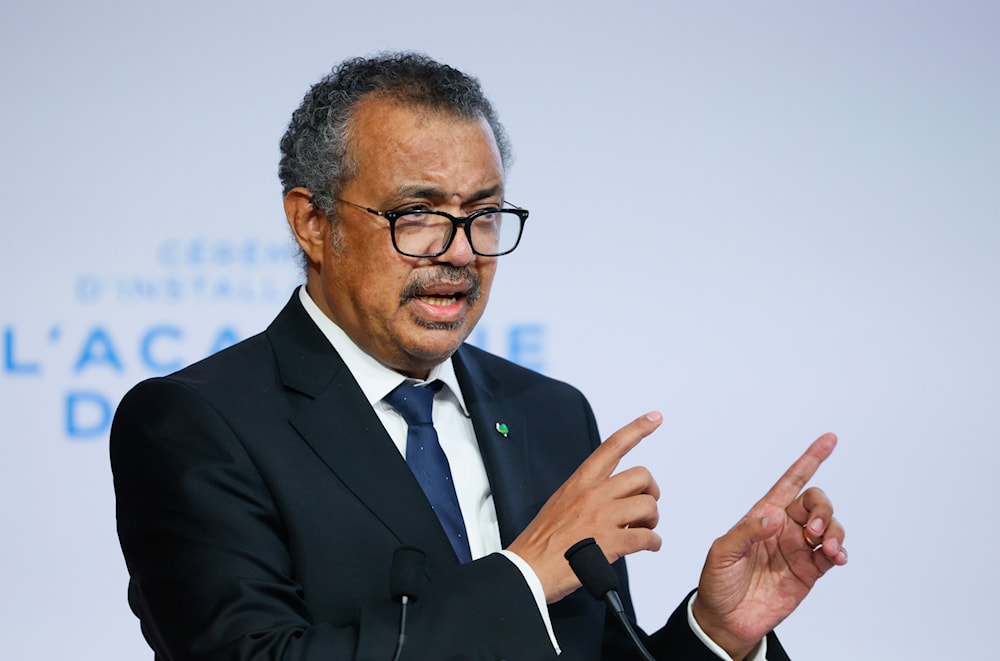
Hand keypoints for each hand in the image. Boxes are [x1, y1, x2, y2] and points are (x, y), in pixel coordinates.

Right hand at [507, 412, 663, 602]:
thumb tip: (610, 500)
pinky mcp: (611, 543)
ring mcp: (603, 517)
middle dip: (651, 491)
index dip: (637, 429)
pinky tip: (648, 546)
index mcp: (580, 482)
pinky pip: (647, 537)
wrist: (528, 569)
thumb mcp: (560, 503)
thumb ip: (586, 495)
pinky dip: (654, 543)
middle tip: (646, 507)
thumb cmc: (541, 541)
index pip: (612, 446)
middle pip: (641, 476)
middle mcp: (593, 494)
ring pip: (648, 506)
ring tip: (643, 529)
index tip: (655, 417)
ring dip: (652, 520)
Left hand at [692, 433, 846, 660]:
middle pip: (816, 502)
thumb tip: (776, 519)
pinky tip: (837, 557)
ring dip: (835, 531)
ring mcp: (799, 549)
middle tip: (816, 529)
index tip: (829, 440)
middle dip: (823, 508)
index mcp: (762, 514)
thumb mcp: (722, 553)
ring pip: (830, 526)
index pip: (790, 481)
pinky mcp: (809, 572)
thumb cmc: (717, 581)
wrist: (725, 619)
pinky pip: (832, 555)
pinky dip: (841, 552)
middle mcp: (784, 527)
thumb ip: (747, 533)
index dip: (810, 460)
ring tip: (829, 548)